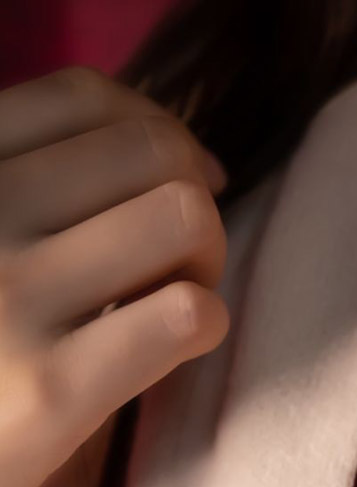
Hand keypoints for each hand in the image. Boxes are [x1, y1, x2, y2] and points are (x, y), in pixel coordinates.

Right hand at [0, 65, 230, 486]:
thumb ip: (39, 179)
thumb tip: (192, 157)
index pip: (85, 96)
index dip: (160, 132)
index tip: (176, 183)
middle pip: (152, 153)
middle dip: (191, 198)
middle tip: (175, 259)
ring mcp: (6, 298)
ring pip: (182, 217)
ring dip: (205, 258)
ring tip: (171, 298)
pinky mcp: (51, 390)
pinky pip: (184, 314)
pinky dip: (206, 322)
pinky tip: (178, 344)